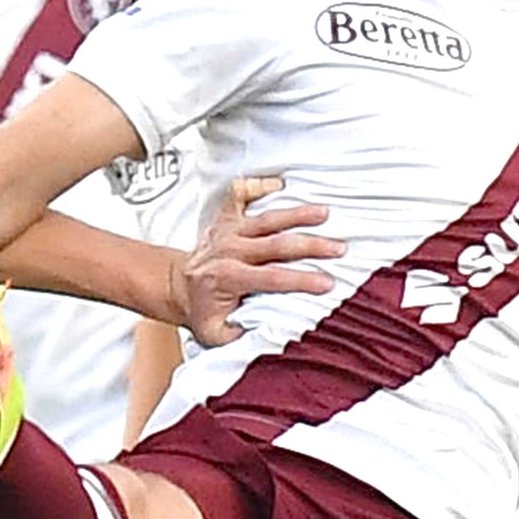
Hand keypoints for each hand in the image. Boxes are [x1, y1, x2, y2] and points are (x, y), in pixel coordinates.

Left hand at [175, 178, 340, 345]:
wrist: (179, 288)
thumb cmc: (204, 312)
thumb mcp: (216, 335)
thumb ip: (239, 335)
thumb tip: (266, 333)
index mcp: (227, 278)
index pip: (271, 278)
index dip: (300, 281)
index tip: (327, 283)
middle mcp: (229, 250)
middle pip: (275, 244)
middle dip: (310, 245)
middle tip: (339, 248)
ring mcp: (228, 230)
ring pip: (266, 218)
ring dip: (297, 214)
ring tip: (325, 213)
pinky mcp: (227, 217)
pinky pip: (240, 194)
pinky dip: (259, 185)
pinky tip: (281, 184)